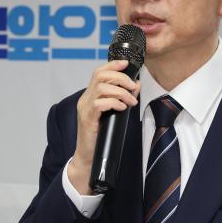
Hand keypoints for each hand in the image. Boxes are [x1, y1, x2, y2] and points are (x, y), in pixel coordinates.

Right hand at [68, 60, 139, 194]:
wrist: (89, 158)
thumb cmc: (102, 137)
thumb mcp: (114, 114)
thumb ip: (123, 98)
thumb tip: (137, 84)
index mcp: (90, 96)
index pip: (98, 72)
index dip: (112, 65)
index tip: (126, 64)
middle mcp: (85, 99)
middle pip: (99, 76)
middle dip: (120, 78)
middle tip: (133, 87)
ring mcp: (84, 108)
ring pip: (101, 88)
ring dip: (120, 92)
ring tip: (130, 101)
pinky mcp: (87, 119)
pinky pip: (100, 104)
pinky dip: (114, 103)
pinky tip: (122, 108)